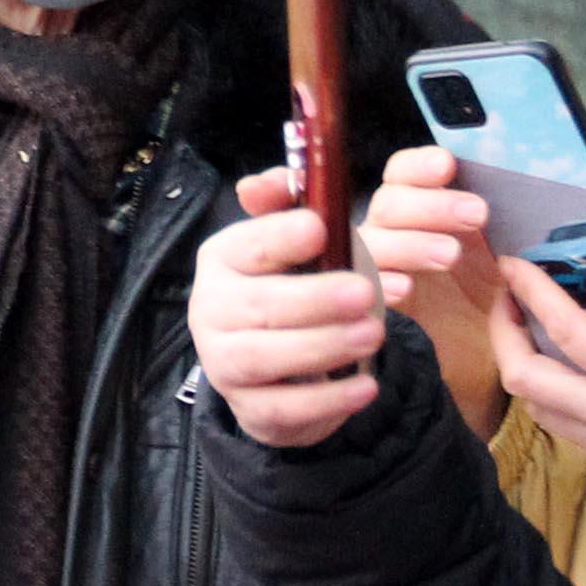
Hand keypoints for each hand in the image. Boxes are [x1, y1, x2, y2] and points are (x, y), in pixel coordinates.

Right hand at [190, 172, 396, 449]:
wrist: (270, 370)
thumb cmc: (287, 290)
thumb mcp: (291, 246)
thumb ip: (288, 207)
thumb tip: (281, 177)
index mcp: (224, 259)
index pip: (246, 246)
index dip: (279, 237)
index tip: (320, 229)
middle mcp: (212, 309)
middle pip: (257, 306)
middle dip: (313, 299)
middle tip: (365, 292)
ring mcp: (225, 363)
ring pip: (264, 358)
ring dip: (322, 346)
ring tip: (373, 334)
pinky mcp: (249, 409)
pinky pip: (283, 409)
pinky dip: (326, 402)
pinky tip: (365, 386)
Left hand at [492, 231, 585, 494]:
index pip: (564, 332)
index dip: (530, 293)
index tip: (513, 266)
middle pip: (526, 380)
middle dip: (504, 333)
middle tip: (507, 298)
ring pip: (542, 411)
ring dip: (527, 368)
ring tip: (529, 329)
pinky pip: (570, 433)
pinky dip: (557, 398)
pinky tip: (568, 370)